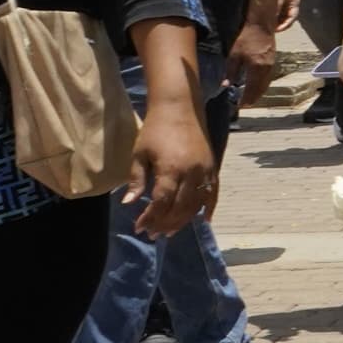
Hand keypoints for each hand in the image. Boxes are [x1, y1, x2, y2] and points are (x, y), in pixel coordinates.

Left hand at [128, 92, 217, 238]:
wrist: (180, 108)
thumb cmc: (155, 129)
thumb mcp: (139, 154)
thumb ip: (137, 180)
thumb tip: (129, 203)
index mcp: (171, 169)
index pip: (162, 202)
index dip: (150, 217)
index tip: (139, 227)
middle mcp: (192, 173)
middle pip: (180, 207)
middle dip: (165, 224)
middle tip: (152, 234)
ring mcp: (205, 171)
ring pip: (196, 204)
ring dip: (183, 220)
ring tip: (170, 231)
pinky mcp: (213, 167)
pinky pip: (213, 193)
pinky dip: (209, 208)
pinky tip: (203, 221)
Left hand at [226, 15, 281, 105]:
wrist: (261, 26)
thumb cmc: (246, 39)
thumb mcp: (234, 55)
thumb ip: (230, 71)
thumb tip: (226, 85)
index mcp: (256, 69)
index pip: (252, 89)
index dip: (246, 99)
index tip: (239, 106)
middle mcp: (266, 70)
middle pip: (261, 89)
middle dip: (253, 99)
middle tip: (245, 105)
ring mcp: (271, 66)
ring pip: (266, 85)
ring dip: (258, 93)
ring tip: (250, 99)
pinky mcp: (272, 62)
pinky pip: (268, 79)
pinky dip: (262, 86)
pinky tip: (257, 86)